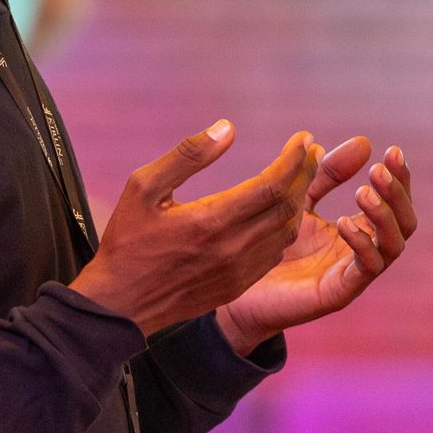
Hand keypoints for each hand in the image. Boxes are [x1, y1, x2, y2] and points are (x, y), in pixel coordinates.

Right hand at [73, 123, 318, 335]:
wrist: (120, 304)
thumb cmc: (127, 240)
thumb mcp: (143, 187)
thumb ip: (187, 156)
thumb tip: (227, 128)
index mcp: (210, 221)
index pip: (272, 184)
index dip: (294, 159)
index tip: (304, 138)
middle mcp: (231, 248)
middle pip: (287, 207)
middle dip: (305, 175)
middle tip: (313, 152)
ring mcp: (238, 271)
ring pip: (287, 232)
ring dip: (300, 201)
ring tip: (303, 176)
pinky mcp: (237, 286)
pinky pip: (274, 253)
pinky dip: (285, 227)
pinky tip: (282, 211)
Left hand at [216, 139, 415, 353]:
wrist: (239, 291)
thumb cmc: (272, 245)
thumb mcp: (299, 200)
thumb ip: (326, 174)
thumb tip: (363, 141)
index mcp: (358, 229)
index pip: (394, 201)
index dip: (399, 177)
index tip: (392, 151)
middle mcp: (364, 251)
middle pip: (404, 222)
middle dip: (397, 193)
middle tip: (378, 171)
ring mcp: (354, 273)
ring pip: (394, 245)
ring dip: (384, 216)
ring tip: (362, 192)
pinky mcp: (339, 293)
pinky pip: (367, 269)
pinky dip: (362, 244)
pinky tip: (343, 224)